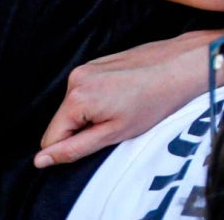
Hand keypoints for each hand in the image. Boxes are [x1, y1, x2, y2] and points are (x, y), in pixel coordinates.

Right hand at [35, 31, 218, 167]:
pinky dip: (99, 100)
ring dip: (92, 115)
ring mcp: (86, 66)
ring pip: (74, 108)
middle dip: (83, 129)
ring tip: (122, 108)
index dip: (72, 146)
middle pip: (61, 121)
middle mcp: (76, 78)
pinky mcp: (97, 62)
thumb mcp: (113, 134)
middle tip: (116, 122)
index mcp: (76, 97)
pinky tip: (124, 96)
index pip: (50, 138)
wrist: (182, 66)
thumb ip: (73, 149)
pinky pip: (85, 92)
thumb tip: (41, 160)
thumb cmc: (154, 100)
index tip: (101, 137)